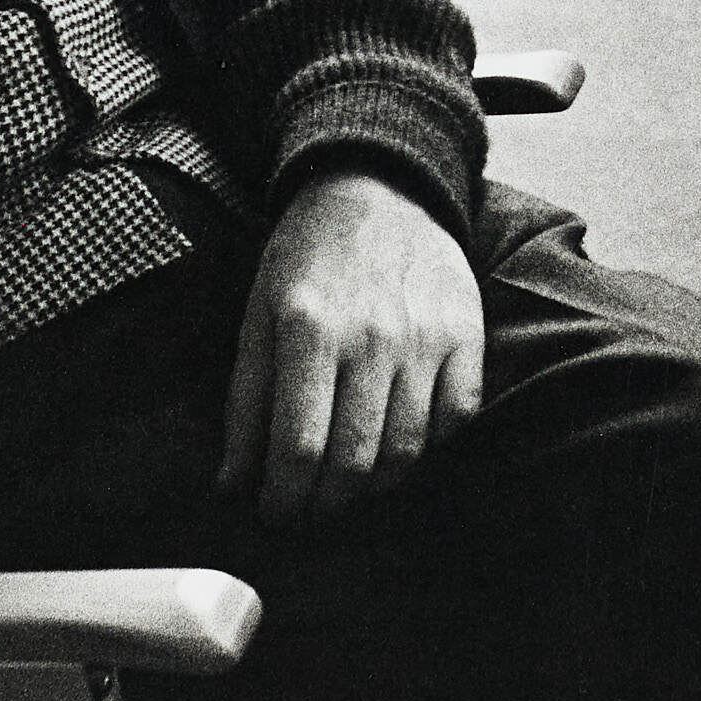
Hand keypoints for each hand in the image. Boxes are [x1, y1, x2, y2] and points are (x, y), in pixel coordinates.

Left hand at [218, 167, 483, 526]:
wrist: (378, 187)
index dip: (285, 498)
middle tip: (311, 511)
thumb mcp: (258, 313)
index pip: (299, 447)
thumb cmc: (309, 254)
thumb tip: (232, 484)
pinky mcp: (467, 334)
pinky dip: (431, 446)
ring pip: (406, 450)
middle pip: (354, 461)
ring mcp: (426, 336)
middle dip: (326, 505)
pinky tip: (402, 443)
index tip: (276, 514)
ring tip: (352, 486)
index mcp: (308, 328)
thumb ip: (246, 402)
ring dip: (375, 487)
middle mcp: (372, 335)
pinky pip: (458, 417)